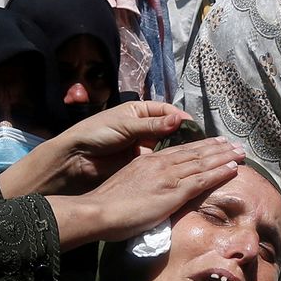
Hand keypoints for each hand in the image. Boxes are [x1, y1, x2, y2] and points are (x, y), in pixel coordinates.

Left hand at [0, 101, 192, 196]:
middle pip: (171, 131)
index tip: (195, 128)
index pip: (168, 112)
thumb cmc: (96, 133)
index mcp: (139, 111)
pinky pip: (159, 162)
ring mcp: (142, 146)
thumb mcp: (125, 126)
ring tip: (199, 158)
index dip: (182, 120)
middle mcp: (144, 127)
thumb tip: (179, 120)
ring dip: (180, 152)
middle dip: (186, 137)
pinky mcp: (140, 163)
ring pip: (167, 147)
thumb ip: (152, 125)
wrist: (75, 158)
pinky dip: (170, 165)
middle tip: (204, 145)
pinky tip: (182, 169)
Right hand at [48, 137, 244, 250]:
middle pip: (196, 153)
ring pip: (203, 163)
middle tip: (234, 144)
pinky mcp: (173, 192)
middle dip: (217, 148)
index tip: (214, 143)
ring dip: (225, 157)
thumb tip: (151, 189)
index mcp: (149, 162)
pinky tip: (233, 169)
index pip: (180, 151)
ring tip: (241, 153)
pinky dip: (220, 173)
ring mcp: (169, 176)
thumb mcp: (127, 185)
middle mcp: (161, 164)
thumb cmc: (107, 205)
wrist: (99, 210)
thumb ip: (143, 183)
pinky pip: (202, 180)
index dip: (200, 146)